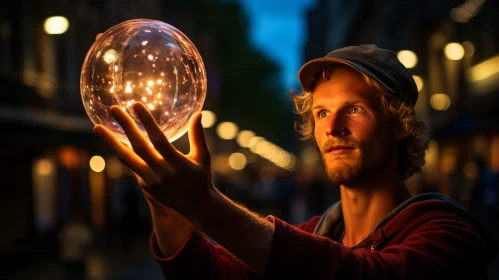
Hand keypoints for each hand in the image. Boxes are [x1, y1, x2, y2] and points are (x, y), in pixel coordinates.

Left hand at [93, 102, 213, 216]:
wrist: (195, 206)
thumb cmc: (201, 177)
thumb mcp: (203, 157)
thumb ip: (198, 136)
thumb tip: (197, 113)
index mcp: (177, 164)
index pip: (159, 140)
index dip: (147, 122)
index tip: (136, 105)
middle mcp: (161, 173)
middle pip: (139, 146)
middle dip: (126, 126)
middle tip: (114, 108)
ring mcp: (151, 181)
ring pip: (127, 159)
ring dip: (110, 142)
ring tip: (97, 127)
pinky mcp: (145, 186)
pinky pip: (131, 165)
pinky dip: (122, 152)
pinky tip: (113, 140)